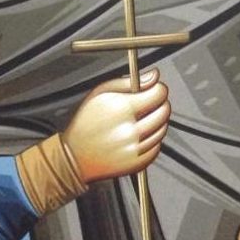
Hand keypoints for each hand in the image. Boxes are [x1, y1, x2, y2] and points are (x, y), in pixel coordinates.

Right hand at [62, 67, 169, 183]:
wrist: (75, 156)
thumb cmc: (85, 122)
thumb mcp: (101, 92)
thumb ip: (128, 81)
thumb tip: (153, 76)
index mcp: (122, 108)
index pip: (158, 94)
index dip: (159, 89)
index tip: (155, 89)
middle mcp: (130, 129)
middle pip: (164, 112)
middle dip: (161, 104)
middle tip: (150, 103)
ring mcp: (135, 148)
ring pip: (162, 129)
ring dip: (157, 122)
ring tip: (140, 120)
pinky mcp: (137, 163)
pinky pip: (157, 147)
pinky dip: (152, 140)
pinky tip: (138, 135)